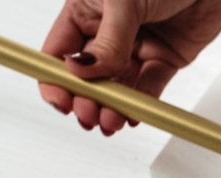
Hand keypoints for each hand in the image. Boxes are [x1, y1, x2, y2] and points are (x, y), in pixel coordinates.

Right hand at [39, 0, 220, 134]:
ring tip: (110, 122)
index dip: (56, 79)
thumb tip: (81, 71)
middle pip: (88, 76)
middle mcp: (107, 31)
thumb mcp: (124, 1)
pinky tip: (132, 116)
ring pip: (118, 86)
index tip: (61, 100)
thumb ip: (107, 41)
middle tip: (89, 114)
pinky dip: (141, 104)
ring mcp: (136, 46)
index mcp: (86, 11)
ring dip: (112, 107)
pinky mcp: (164, 58)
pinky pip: (149, 87)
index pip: (60, 51)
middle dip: (86, 99)